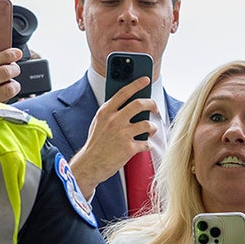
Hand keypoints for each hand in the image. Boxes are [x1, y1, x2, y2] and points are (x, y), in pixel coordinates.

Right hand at [0, 26, 23, 102]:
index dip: (6, 55)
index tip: (15, 52)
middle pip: (3, 73)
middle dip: (13, 67)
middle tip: (14, 65)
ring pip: (8, 89)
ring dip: (13, 82)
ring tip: (11, 78)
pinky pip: (4, 101)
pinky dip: (8, 95)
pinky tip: (4, 90)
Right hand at [69, 76, 158, 193]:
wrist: (90, 164)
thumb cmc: (96, 143)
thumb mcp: (99, 122)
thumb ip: (111, 112)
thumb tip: (128, 103)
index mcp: (106, 112)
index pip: (124, 92)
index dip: (137, 84)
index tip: (146, 79)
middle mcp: (114, 120)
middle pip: (140, 104)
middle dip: (151, 104)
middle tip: (154, 108)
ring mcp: (122, 134)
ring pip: (147, 124)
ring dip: (152, 127)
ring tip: (150, 130)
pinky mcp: (129, 148)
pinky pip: (146, 143)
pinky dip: (147, 145)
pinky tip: (143, 145)